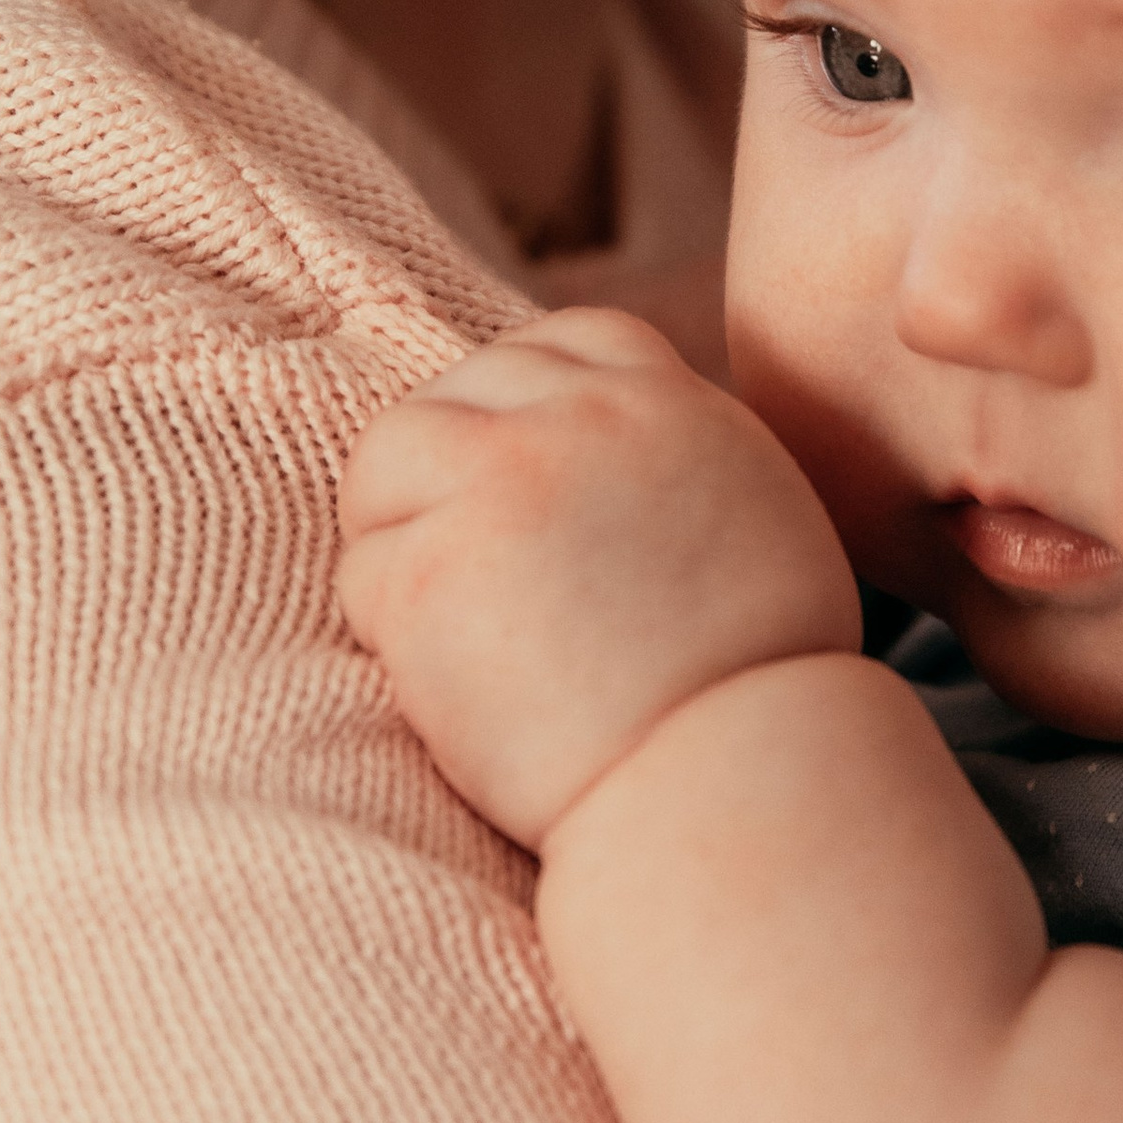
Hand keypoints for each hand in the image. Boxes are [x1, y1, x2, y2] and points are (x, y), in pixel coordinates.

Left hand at [337, 307, 860, 845]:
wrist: (730, 783)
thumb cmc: (759, 689)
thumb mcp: (755, 519)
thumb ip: (675, 461)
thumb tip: (606, 459)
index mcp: (668, 404)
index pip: (560, 339)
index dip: (520, 407)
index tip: (518, 485)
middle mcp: (581, 419)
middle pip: (453, 394)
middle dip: (445, 474)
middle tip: (469, 573)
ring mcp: (498, 482)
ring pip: (386, 460)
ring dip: (398, 533)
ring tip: (451, 621)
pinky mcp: (429, 570)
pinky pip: (363, 571)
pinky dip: (391, 631)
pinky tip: (456, 685)